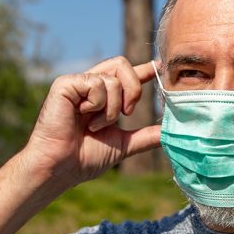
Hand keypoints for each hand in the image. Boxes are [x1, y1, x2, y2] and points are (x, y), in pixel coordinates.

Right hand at [22, 56, 160, 188]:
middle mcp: (90, 86)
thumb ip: (146, 136)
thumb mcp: (124, 144)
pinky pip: (97, 83)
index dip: (143, 70)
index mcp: (102, 98)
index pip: (125, 76)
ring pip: (113, 79)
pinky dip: (97, 104)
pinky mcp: (65, 84)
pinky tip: (82, 116)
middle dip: (133, 89)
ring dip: (111, 109)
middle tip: (127, 112)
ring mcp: (77, 83)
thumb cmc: (85, 158)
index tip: (158, 66)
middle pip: (122, 65)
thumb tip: (171, 133)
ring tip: (94, 125)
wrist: (62, 167)